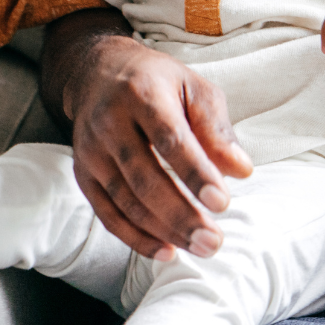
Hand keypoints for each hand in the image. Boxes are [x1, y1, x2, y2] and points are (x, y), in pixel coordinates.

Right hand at [65, 35, 253, 261]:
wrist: (97, 74)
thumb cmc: (158, 83)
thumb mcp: (194, 88)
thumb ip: (217, 129)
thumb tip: (241, 171)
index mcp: (143, 94)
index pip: (170, 140)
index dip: (195, 174)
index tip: (223, 203)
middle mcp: (110, 123)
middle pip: (144, 178)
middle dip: (181, 215)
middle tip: (214, 241)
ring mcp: (91, 151)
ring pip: (126, 202)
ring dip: (164, 231)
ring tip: (201, 247)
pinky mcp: (83, 174)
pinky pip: (107, 214)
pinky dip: (136, 238)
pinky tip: (167, 250)